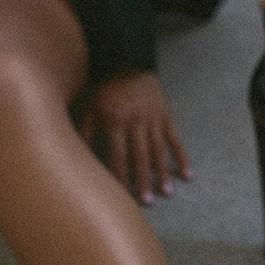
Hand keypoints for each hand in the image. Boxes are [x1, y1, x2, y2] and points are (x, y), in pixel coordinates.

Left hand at [78, 69, 191, 204]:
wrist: (128, 62)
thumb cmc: (106, 90)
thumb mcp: (90, 109)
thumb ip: (85, 134)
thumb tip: (76, 159)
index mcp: (115, 122)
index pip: (118, 156)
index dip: (120, 177)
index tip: (123, 196)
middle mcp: (136, 122)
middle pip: (140, 157)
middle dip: (143, 180)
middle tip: (147, 202)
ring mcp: (153, 120)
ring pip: (159, 151)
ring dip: (163, 173)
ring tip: (166, 193)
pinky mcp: (166, 117)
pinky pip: (175, 139)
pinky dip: (182, 156)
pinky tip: (187, 173)